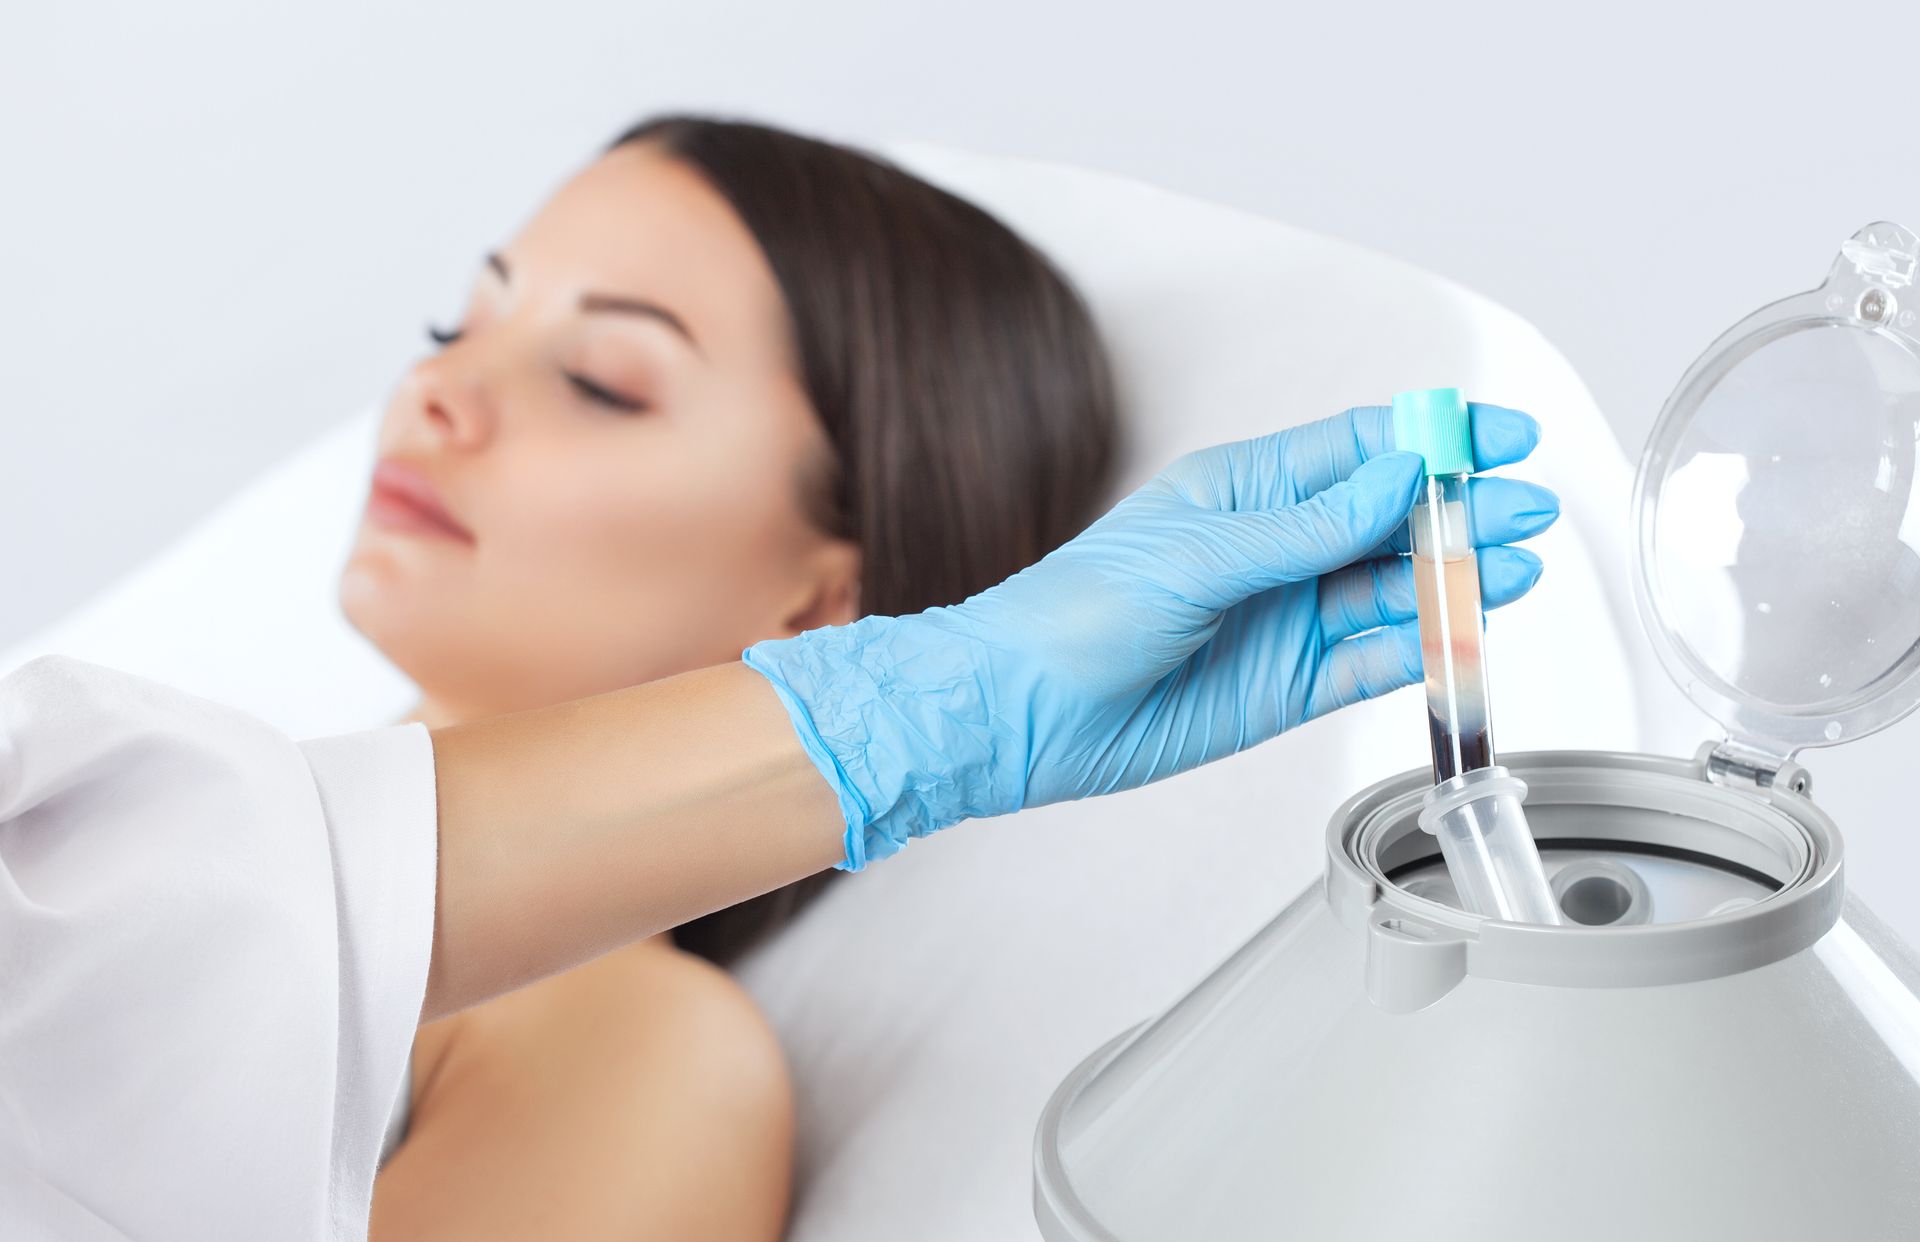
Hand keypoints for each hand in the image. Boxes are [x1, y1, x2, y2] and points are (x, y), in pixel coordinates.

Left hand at [744, 404, 1556, 867]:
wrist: (1019, 714)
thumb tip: (1399, 475)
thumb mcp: (1197, 556)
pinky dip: (1423, 649)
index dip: (1433, 442)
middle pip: (1393, 522)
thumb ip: (1307, 526)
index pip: (1361, 451)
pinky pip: (1373, 662)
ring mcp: (1287, 619)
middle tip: (1526, 509)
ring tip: (1514, 567)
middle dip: (1462, 513)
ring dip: (1454, 581)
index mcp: (1246, 492)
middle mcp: (1276, 550)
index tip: (1498, 438)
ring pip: (1394, 592)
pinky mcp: (1289, 687)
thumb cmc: (1076, 612)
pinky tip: (1465, 631)